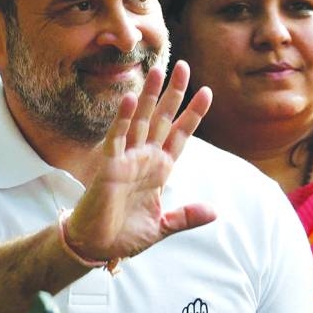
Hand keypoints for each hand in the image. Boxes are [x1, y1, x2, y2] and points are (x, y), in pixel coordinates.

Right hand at [65, 60, 214, 261]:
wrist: (97, 246)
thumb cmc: (126, 234)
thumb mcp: (163, 225)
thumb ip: (187, 216)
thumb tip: (215, 212)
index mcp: (160, 169)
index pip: (179, 135)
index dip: (192, 114)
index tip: (207, 92)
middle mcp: (144, 158)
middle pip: (161, 118)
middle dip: (173, 93)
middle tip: (184, 66)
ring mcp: (127, 159)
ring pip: (140, 120)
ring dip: (148, 96)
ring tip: (158, 70)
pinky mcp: (108, 166)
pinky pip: (117, 138)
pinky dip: (123, 119)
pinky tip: (130, 99)